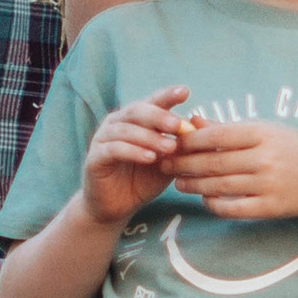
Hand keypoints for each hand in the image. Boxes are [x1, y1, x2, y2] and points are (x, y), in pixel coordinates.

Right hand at [81, 87, 190, 224]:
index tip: (185, 91)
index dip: (167, 95)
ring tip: (170, 147)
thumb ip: (180, 147)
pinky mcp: (95, 158)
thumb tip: (202, 132)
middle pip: (137, 110)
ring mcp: (103, 139)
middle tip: (178, 125)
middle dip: (159, 116)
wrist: (116, 206)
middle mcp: (117, 123)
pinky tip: (150, 158)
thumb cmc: (143, 179)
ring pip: (126, 130)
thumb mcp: (167, 162)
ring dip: (150, 137)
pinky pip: (114, 150)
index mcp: (135, 119)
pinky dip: (133, 152)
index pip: (152, 102)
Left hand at [165, 118, 297, 225]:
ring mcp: (269, 185)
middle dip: (184, 164)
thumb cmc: (290, 148)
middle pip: (214, 162)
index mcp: (263, 134)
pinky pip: (233, 208)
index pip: (217, 137)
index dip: (190, 141)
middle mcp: (266, 159)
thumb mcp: (265, 131)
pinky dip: (214, 204)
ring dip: (194, 185)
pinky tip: (203, 199)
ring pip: (219, 186)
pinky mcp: (271, 208)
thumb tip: (192, 122)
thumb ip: (228, 129)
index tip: (172, 143)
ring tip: (178, 182)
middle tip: (165, 164)